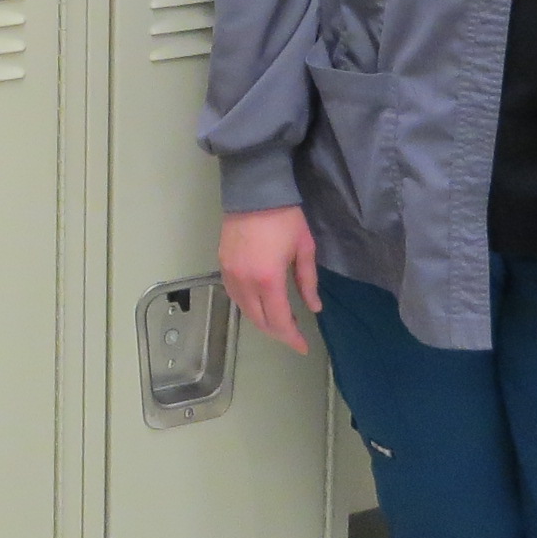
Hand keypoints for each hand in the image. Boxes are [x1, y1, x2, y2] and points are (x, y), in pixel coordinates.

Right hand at [219, 205, 321, 354]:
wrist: (254, 191)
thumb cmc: (285, 217)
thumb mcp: (304, 248)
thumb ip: (307, 282)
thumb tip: (314, 307)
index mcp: (268, 280)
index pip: (279, 321)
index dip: (291, 337)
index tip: (303, 346)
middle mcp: (245, 282)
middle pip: (259, 320)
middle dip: (278, 332)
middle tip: (294, 334)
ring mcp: (230, 274)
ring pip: (244, 310)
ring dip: (262, 320)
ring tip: (280, 321)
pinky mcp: (222, 265)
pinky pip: (234, 296)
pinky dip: (248, 306)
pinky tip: (260, 304)